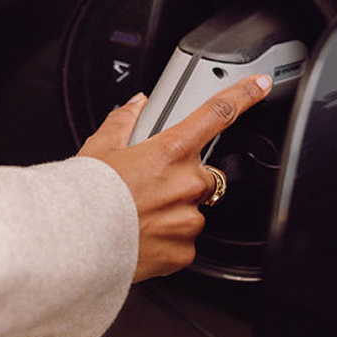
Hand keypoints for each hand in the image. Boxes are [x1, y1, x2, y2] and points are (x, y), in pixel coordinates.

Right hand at [79, 74, 272, 281]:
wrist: (76, 242)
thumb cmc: (85, 196)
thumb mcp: (99, 148)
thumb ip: (124, 122)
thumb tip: (136, 105)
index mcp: (170, 151)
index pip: (216, 115)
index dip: (243, 96)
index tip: (260, 86)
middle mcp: (186, 183)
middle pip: (204, 175)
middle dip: (184, 179)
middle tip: (151, 188)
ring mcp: (188, 219)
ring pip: (194, 210)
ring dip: (175, 211)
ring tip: (140, 216)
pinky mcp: (183, 251)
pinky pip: (185, 241)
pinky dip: (168, 239)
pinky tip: (143, 237)